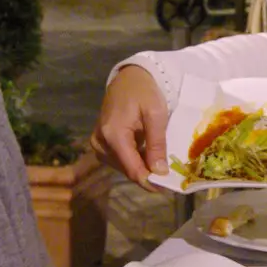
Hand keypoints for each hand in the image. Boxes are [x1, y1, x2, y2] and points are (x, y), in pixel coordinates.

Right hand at [90, 65, 168, 188]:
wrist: (129, 77)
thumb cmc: (144, 92)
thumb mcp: (156, 115)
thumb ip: (156, 144)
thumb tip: (159, 172)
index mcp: (113, 135)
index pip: (132, 169)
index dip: (149, 182)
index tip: (167, 189)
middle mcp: (100, 142)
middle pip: (126, 169)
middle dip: (147, 175)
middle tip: (168, 177)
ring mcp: (98, 142)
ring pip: (122, 166)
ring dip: (141, 168)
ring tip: (160, 165)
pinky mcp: (100, 141)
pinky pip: (118, 158)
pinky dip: (134, 160)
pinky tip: (147, 155)